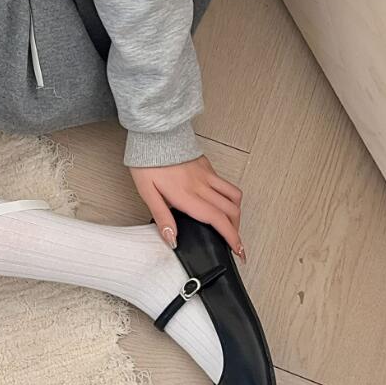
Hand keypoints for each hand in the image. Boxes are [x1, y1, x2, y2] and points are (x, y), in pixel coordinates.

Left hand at [130, 155, 245, 262]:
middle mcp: (201, 185)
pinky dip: (228, 195)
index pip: (217, 219)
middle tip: (235, 242)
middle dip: (237, 230)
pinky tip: (218, 200)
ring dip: (236, 212)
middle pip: (231, 210)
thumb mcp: (147, 193)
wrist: (153, 134)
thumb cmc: (147, 162)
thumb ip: (161, 217)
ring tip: (230, 223)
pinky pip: (224, 182)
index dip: (231, 238)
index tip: (238, 250)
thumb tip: (172, 239)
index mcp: (186, 195)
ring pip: (234, 195)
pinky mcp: (206, 165)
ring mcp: (206, 174)